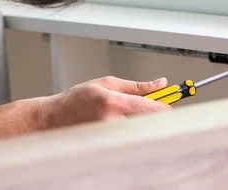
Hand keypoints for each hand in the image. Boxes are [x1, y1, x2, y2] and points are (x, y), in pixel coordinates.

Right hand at [37, 76, 171, 128]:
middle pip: (149, 122)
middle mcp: (113, 121)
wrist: (55, 118)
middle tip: (158, 106)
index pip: (150, 107)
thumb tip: (159, 84)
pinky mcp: (108, 144)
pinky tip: (127, 123)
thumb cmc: (77, 99)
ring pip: (141, 131)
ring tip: (136, 113)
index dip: (165, 105)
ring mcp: (110, 136)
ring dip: (145, 122)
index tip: (172, 102)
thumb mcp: (107, 83)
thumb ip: (136, 86)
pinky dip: (134, 130)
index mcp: (114, 102)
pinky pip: (130, 138)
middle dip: (156, 114)